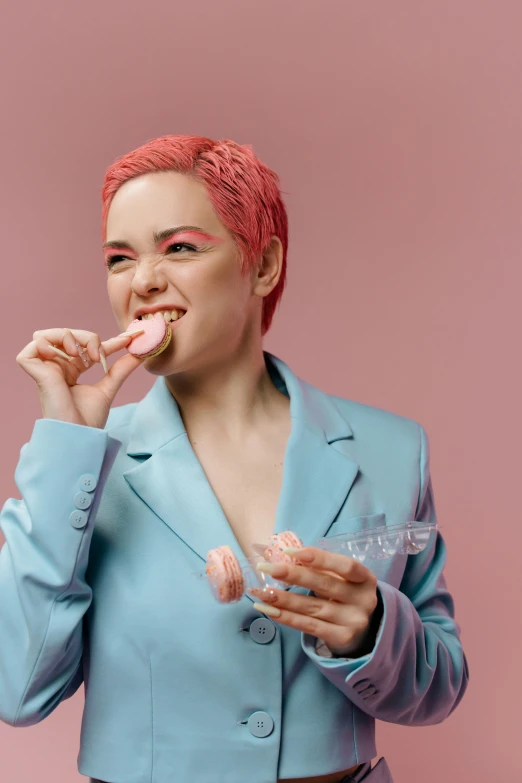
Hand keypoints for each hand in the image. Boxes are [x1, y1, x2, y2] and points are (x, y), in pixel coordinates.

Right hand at [16, 326, 144, 429]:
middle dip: (88, 338)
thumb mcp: (109, 388)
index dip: (108, 340)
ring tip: (80, 356)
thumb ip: (121, 369)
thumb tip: (141, 353)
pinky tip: (65, 355)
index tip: (130, 338)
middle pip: (68, 334)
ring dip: (68, 337)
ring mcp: (45, 369)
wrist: (78, 435)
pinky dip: (49, 342)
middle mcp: (57, 367)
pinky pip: (34, 344)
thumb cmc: (88, 420)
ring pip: (48, 335)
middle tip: (98, 357)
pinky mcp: (35, 371)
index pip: (88, 347)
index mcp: (71, 371)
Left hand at [249, 548, 381, 656]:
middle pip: (324, 585)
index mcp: (365, 578)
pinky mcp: (342, 638)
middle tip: (266, 568)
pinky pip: (308, 626)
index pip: (345, 565)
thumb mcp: (342, 579)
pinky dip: (286, 617)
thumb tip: (284, 556)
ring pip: (312, 607)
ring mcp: (354, 621)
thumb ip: (321, 568)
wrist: (364, 631)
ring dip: (282, 598)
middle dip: (292, 575)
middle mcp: (363, 600)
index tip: (289, 551)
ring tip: (260, 591)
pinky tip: (268, 609)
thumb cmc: (346, 595)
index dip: (318, 557)